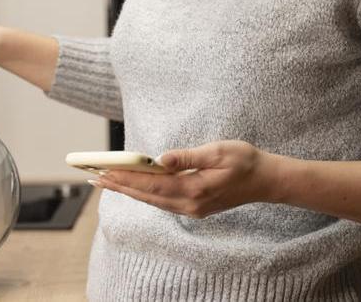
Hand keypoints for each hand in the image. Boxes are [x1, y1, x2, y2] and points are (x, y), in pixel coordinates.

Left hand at [95, 141, 280, 218]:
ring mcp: (192, 208)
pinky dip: (144, 193)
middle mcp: (190, 204)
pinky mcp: (194, 206)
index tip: (105, 171)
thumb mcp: (219, 151)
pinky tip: (133, 187)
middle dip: (119, 185)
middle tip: (94, 176)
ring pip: (152, 201)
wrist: (266, 180)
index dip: (126, 178)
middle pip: (147, 196)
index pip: (152, 184)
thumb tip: (161, 158)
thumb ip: (189, 156)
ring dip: (129, 190)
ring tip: (106, 180)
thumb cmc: (245, 161)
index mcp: (195, 189)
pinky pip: (162, 201)